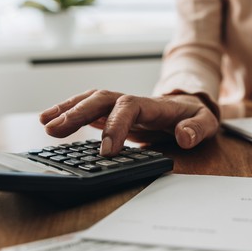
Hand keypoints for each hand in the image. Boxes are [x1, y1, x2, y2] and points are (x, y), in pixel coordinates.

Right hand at [39, 90, 219, 155]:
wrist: (189, 109)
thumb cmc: (195, 117)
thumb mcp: (206, 123)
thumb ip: (197, 129)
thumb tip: (184, 137)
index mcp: (153, 105)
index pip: (129, 108)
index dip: (115, 126)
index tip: (107, 151)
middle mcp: (132, 101)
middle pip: (101, 99)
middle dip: (77, 113)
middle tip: (54, 130)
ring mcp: (119, 105)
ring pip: (90, 100)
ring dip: (67, 109)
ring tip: (44, 123)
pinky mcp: (111, 112)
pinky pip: (87, 108)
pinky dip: (67, 111)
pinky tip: (48, 120)